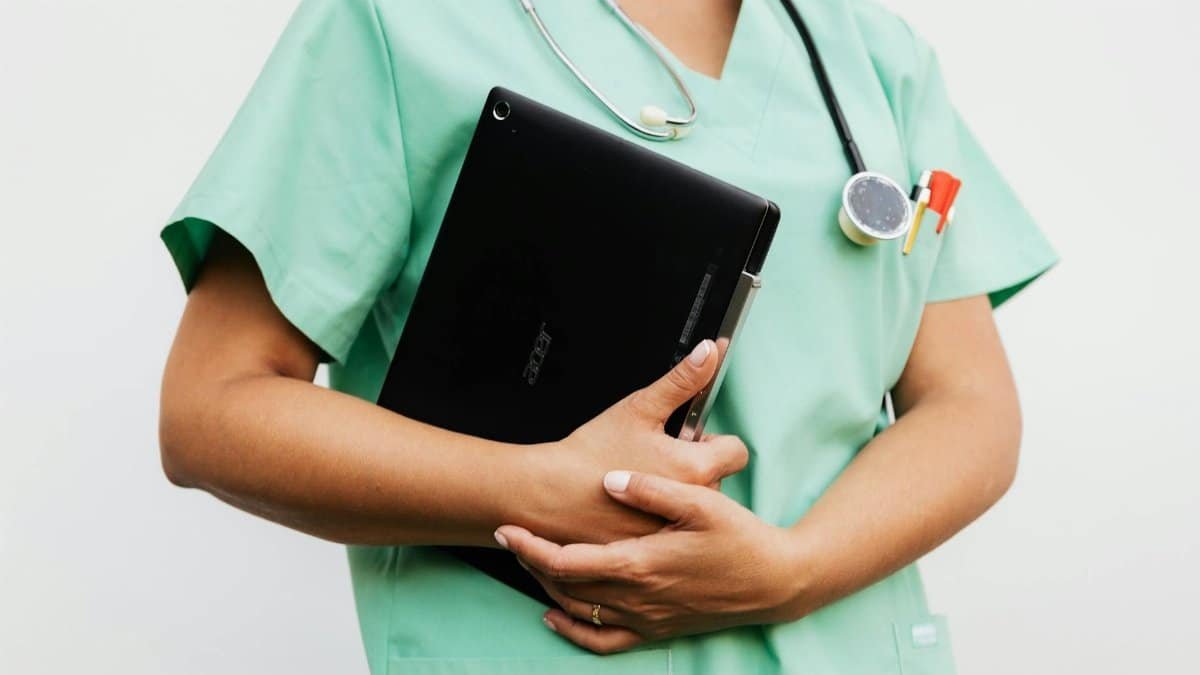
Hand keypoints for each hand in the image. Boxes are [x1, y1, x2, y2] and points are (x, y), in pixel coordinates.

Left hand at [495, 471, 805, 653]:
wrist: (777, 583)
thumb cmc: (742, 539)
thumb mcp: (702, 504)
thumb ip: (653, 490)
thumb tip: (611, 479)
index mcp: (641, 563)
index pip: (567, 561)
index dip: (531, 547)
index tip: (506, 528)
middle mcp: (637, 597)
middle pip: (564, 585)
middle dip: (531, 561)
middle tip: (510, 536)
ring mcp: (645, 618)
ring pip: (578, 611)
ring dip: (547, 588)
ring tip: (529, 560)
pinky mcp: (657, 629)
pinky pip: (604, 641)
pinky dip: (573, 630)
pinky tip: (556, 616)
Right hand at [512, 340, 749, 544]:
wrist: (548, 494)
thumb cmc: (590, 452)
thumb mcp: (639, 407)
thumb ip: (682, 380)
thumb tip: (711, 351)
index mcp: (695, 468)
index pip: (736, 451)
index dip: (713, 440)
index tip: (689, 438)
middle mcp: (690, 506)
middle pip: (714, 479)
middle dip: (692, 466)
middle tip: (655, 457)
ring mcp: (672, 531)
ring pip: (691, 506)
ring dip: (676, 493)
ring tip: (641, 481)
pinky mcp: (653, 549)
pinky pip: (669, 530)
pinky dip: (657, 518)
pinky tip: (632, 506)